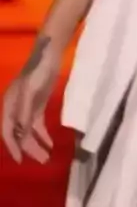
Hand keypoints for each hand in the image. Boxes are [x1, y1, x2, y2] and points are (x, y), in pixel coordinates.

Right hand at [1, 35, 60, 163]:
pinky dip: (43, 134)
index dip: (13, 146)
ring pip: (28, 131)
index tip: (20, 160)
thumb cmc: (38, 71)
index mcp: (9, 105)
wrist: (49, 54)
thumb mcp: (30, 92)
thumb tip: (22, 135)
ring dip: (36, 144)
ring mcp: (27, 107)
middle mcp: (15, 109)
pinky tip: (50, 143)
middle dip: (28, 148)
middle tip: (42, 161)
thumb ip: (25, 113)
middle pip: (19, 134)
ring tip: (47, 156)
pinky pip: (38, 124)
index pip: (7, 131)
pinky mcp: (38, 105)